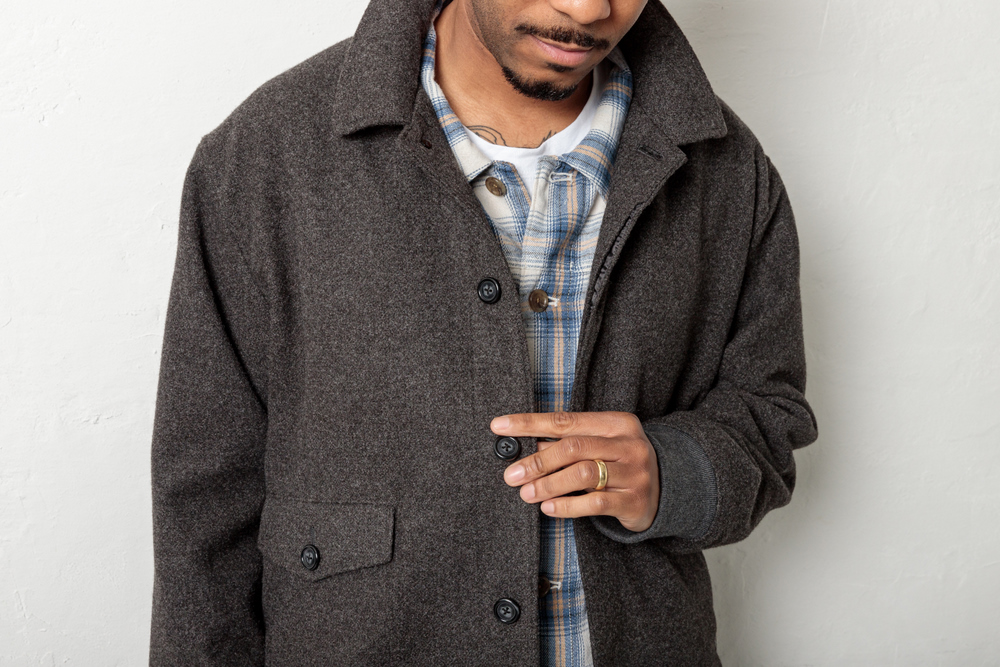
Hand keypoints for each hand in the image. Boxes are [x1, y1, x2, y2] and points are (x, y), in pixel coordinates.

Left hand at [491, 411, 659, 532]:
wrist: (669, 491)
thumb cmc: (621, 464)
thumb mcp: (600, 446)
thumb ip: (569, 443)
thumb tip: (525, 444)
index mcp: (616, 423)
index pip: (565, 420)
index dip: (529, 423)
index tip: (499, 426)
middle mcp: (628, 444)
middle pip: (573, 448)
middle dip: (537, 461)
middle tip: (511, 475)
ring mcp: (635, 472)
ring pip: (583, 474)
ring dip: (549, 484)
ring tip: (526, 493)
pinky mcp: (634, 500)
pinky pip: (595, 503)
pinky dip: (567, 506)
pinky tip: (548, 508)